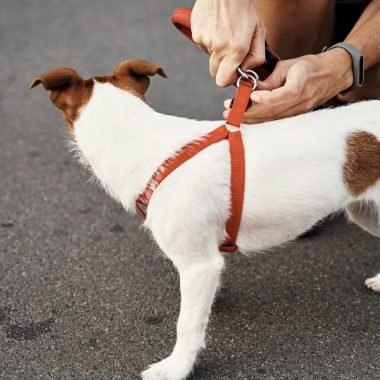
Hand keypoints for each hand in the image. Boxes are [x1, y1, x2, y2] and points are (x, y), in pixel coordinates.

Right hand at [192, 0, 265, 86]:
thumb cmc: (244, 7)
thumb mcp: (259, 31)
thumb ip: (256, 56)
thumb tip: (246, 70)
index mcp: (236, 49)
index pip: (224, 80)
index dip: (229, 79)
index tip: (234, 73)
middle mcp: (219, 47)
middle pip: (215, 73)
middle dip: (223, 67)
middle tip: (231, 52)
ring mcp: (205, 41)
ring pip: (210, 58)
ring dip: (216, 51)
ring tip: (224, 33)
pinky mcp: (196, 33)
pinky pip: (203, 45)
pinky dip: (209, 40)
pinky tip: (216, 27)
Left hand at [223, 49, 353, 122]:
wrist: (333, 75)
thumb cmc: (310, 67)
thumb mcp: (289, 66)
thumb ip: (270, 80)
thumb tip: (252, 89)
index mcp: (299, 86)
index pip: (280, 97)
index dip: (264, 99)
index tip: (249, 96)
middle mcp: (299, 103)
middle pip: (270, 113)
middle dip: (247, 113)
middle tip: (229, 111)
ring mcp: (298, 112)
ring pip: (271, 120)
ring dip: (250, 119)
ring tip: (232, 115)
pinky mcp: (295, 117)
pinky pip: (275, 121)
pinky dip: (259, 121)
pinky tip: (245, 119)